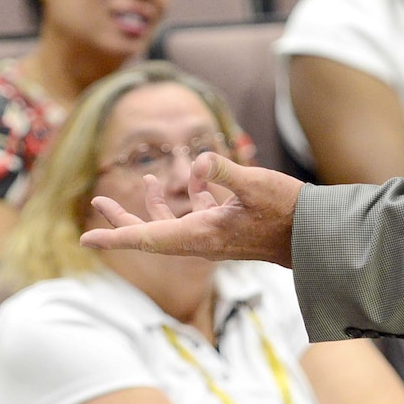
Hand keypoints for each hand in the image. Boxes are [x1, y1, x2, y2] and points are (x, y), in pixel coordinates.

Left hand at [81, 153, 301, 266]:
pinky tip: (196, 175)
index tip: (87, 238)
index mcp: (201, 235)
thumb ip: (223, 170)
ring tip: (149, 179)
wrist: (315, 236)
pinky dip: (190, 196)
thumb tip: (197, 162)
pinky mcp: (227, 229)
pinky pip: (197, 215)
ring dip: (156, 204)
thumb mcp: (255, 184)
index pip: (147, 238)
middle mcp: (202, 241)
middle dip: (122, 218)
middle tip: (97, 203)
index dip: (116, 235)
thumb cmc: (288, 213)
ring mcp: (214, 237)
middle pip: (151, 233)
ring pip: (173, 224)